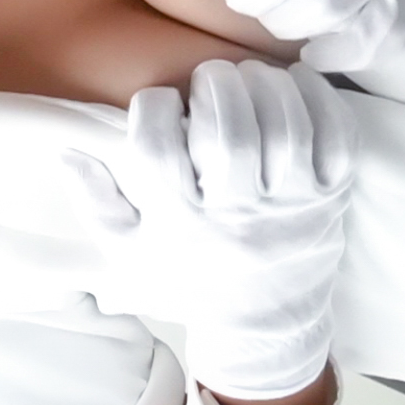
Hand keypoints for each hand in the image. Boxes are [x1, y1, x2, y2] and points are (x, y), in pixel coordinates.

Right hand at [64, 60, 356, 399]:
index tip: (158, 102)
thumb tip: (68, 149)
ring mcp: (292, 206)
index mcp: (183, 224)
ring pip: (285, 129)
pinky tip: (294, 84)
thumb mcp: (130, 250)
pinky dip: (318, 98)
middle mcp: (238, 216)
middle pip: (230, 136)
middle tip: (209, 79)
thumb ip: (97, 202)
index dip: (154, 109)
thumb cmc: (192, 276)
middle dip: (216, 87)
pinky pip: (336, 136)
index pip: (159, 153)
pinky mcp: (334, 196)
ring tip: (247, 78)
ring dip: (264, 86)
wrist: (267, 326)